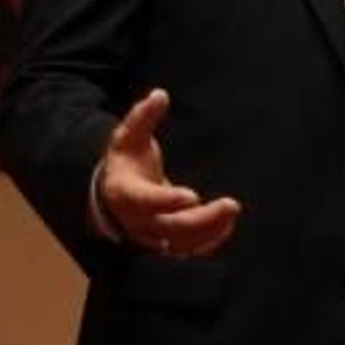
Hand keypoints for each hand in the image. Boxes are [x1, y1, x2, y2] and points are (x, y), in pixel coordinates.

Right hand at [99, 89, 240, 257]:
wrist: (112, 194)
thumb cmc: (125, 161)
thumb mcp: (128, 136)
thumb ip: (142, 117)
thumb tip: (159, 94)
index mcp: (125, 193)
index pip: (144, 201)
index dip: (166, 201)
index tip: (192, 196)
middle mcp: (137, 221)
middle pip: (170, 228)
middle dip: (202, 220)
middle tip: (231, 204)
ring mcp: (151, 236)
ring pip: (181, 244)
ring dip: (210, 231)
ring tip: (232, 211)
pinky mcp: (165, 243)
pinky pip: (187, 250)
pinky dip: (208, 241)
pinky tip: (226, 224)